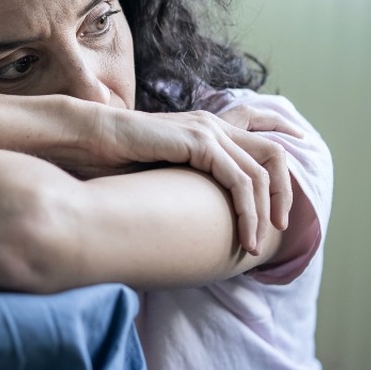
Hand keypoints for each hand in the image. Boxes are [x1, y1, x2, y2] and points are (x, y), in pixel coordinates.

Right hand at [85, 107, 293, 254]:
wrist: (87, 139)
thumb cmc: (113, 161)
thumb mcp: (161, 174)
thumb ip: (186, 184)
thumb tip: (196, 218)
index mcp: (207, 129)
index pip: (262, 138)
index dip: (280, 167)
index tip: (281, 201)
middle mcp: (213, 125)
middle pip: (273, 155)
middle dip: (283, 194)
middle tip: (279, 228)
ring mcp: (208, 131)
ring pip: (261, 172)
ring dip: (264, 212)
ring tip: (256, 243)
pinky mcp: (199, 142)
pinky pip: (240, 180)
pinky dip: (248, 211)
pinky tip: (243, 235)